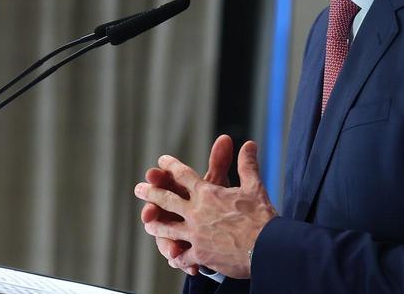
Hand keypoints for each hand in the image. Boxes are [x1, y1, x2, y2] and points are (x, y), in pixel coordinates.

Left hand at [136, 140, 276, 279]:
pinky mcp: (199, 254)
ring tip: (148, 223)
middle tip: (139, 188)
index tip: (161, 161)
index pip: (184, 175)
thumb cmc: (260, 216)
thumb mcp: (254, 186)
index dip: (171, 166)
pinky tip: (173, 258)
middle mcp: (196, 212)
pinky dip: (178, 257)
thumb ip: (247, 164)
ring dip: (156, 225)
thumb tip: (249, 144)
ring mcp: (195, 234)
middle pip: (167, 200)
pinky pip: (183, 256)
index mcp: (207, 194)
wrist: (264, 247)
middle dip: (151, 193)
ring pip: (167, 228)